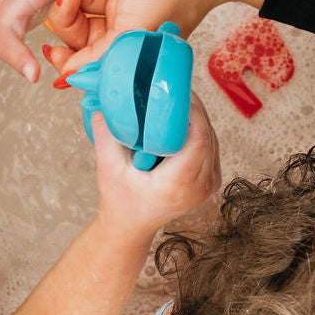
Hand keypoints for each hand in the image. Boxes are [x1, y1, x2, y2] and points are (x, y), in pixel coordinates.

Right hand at [92, 93, 220, 234]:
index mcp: (179, 183)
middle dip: (192, 109)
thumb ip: (106, 134)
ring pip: (212, 138)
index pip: (198, 139)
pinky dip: (197, 130)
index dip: (191, 112)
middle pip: (207, 135)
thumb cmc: (119, 199)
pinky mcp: (209, 180)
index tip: (174, 94)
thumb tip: (103, 102)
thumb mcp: (107, 167)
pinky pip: (210, 147)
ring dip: (196, 118)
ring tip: (174, 101)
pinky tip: (179, 120)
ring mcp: (209, 184)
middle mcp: (200, 186)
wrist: (131, 225)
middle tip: (172, 89)